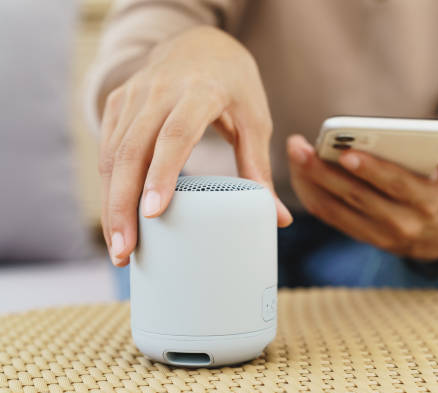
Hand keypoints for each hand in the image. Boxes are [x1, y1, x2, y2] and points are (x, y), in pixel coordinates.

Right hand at [98, 26, 291, 265]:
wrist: (199, 43)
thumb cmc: (233, 84)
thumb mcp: (254, 119)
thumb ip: (260, 167)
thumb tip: (280, 220)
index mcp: (200, 92)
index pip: (176, 134)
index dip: (163, 173)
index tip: (153, 213)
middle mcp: (159, 91)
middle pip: (132, 150)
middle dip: (124, 205)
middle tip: (126, 252)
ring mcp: (133, 96)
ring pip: (112, 154)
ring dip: (111, 204)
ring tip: (120, 249)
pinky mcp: (118, 104)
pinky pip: (107, 149)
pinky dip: (108, 187)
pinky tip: (115, 219)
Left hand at [287, 135, 437, 260]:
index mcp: (429, 203)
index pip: (396, 184)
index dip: (371, 170)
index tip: (345, 153)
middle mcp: (402, 223)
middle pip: (358, 196)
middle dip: (326, 172)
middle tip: (300, 148)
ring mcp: (379, 235)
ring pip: (338, 209)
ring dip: (311, 183)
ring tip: (295, 156)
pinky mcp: (362, 236)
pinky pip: (332, 218)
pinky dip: (313, 196)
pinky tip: (299, 174)